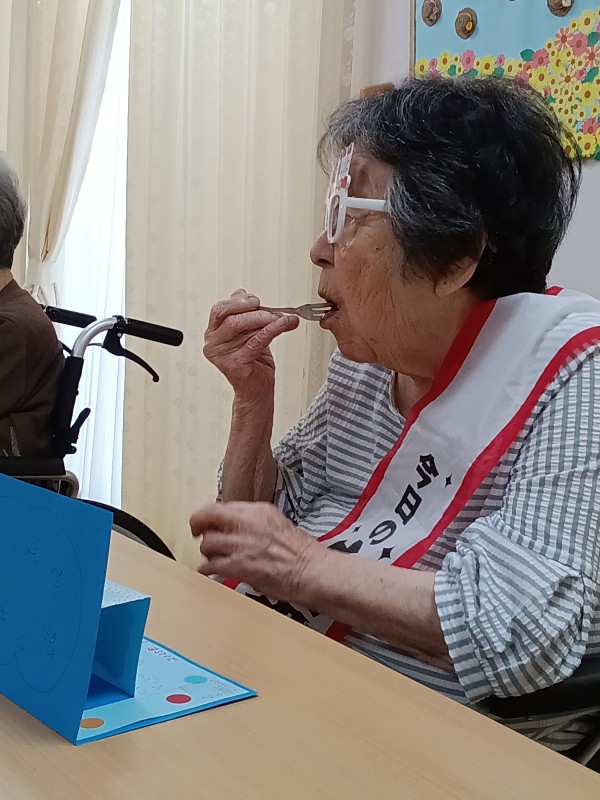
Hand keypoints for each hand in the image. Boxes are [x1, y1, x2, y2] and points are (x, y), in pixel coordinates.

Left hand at [190, 502, 323, 601]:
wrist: (310, 570)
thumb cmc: (299, 551)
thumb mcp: (275, 521)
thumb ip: (252, 520)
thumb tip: (232, 523)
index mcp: (257, 511)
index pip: (219, 506)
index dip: (204, 515)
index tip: (201, 522)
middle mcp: (247, 524)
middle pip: (208, 520)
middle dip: (199, 529)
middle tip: (199, 536)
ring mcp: (241, 545)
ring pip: (208, 544)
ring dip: (207, 552)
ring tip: (212, 557)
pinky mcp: (239, 566)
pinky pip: (211, 566)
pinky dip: (207, 569)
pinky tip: (211, 571)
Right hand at [203, 289, 298, 397]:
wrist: (256, 391)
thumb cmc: (252, 364)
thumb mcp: (249, 333)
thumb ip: (247, 315)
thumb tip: (247, 296)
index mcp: (213, 333)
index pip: (220, 309)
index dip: (239, 301)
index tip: (256, 300)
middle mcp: (213, 343)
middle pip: (228, 315)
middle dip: (252, 309)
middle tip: (270, 309)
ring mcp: (221, 355)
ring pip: (241, 326)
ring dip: (266, 319)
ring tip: (282, 319)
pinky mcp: (235, 364)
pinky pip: (254, 341)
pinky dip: (271, 331)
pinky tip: (282, 325)